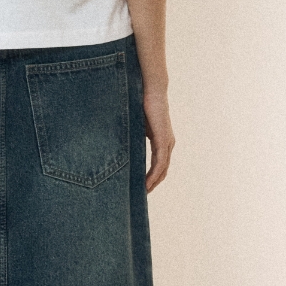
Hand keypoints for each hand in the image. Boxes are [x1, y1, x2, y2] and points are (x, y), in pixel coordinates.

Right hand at [142, 72, 174, 197]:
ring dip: (153, 183)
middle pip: (162, 171)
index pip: (158, 164)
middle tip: (141, 196)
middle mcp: (167, 144)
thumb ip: (131, 137)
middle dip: (152, 184)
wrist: (151, 90)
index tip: (141, 188)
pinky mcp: (163, 140)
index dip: (151, 177)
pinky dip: (154, 175)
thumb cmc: (141, 103)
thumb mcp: (135, 126)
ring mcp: (167, 143)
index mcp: (161, 141)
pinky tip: (147, 184)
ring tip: (143, 193)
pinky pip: (160, 163)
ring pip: (162, 170)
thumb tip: (118, 145)